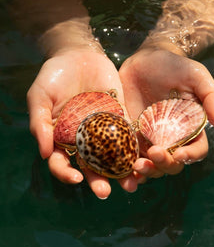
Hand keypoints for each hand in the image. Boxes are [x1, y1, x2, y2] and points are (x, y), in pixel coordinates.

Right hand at [27, 49, 139, 198]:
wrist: (78, 53)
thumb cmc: (54, 75)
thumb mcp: (39, 96)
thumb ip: (40, 123)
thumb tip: (45, 154)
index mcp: (61, 137)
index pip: (62, 162)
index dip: (66, 174)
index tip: (76, 179)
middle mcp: (83, 137)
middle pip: (90, 165)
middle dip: (97, 181)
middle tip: (105, 193)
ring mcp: (102, 128)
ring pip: (111, 155)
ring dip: (120, 171)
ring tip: (131, 184)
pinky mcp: (119, 115)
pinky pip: (127, 134)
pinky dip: (134, 148)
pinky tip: (142, 159)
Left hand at [119, 48, 213, 177]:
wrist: (143, 60)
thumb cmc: (173, 66)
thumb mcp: (195, 75)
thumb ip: (211, 94)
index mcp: (190, 128)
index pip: (196, 149)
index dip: (190, 156)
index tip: (179, 154)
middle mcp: (171, 138)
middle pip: (173, 163)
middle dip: (165, 164)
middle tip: (153, 154)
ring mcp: (149, 139)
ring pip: (152, 165)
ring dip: (146, 171)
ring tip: (136, 166)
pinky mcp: (130, 135)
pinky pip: (129, 157)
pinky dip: (126, 168)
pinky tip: (122, 168)